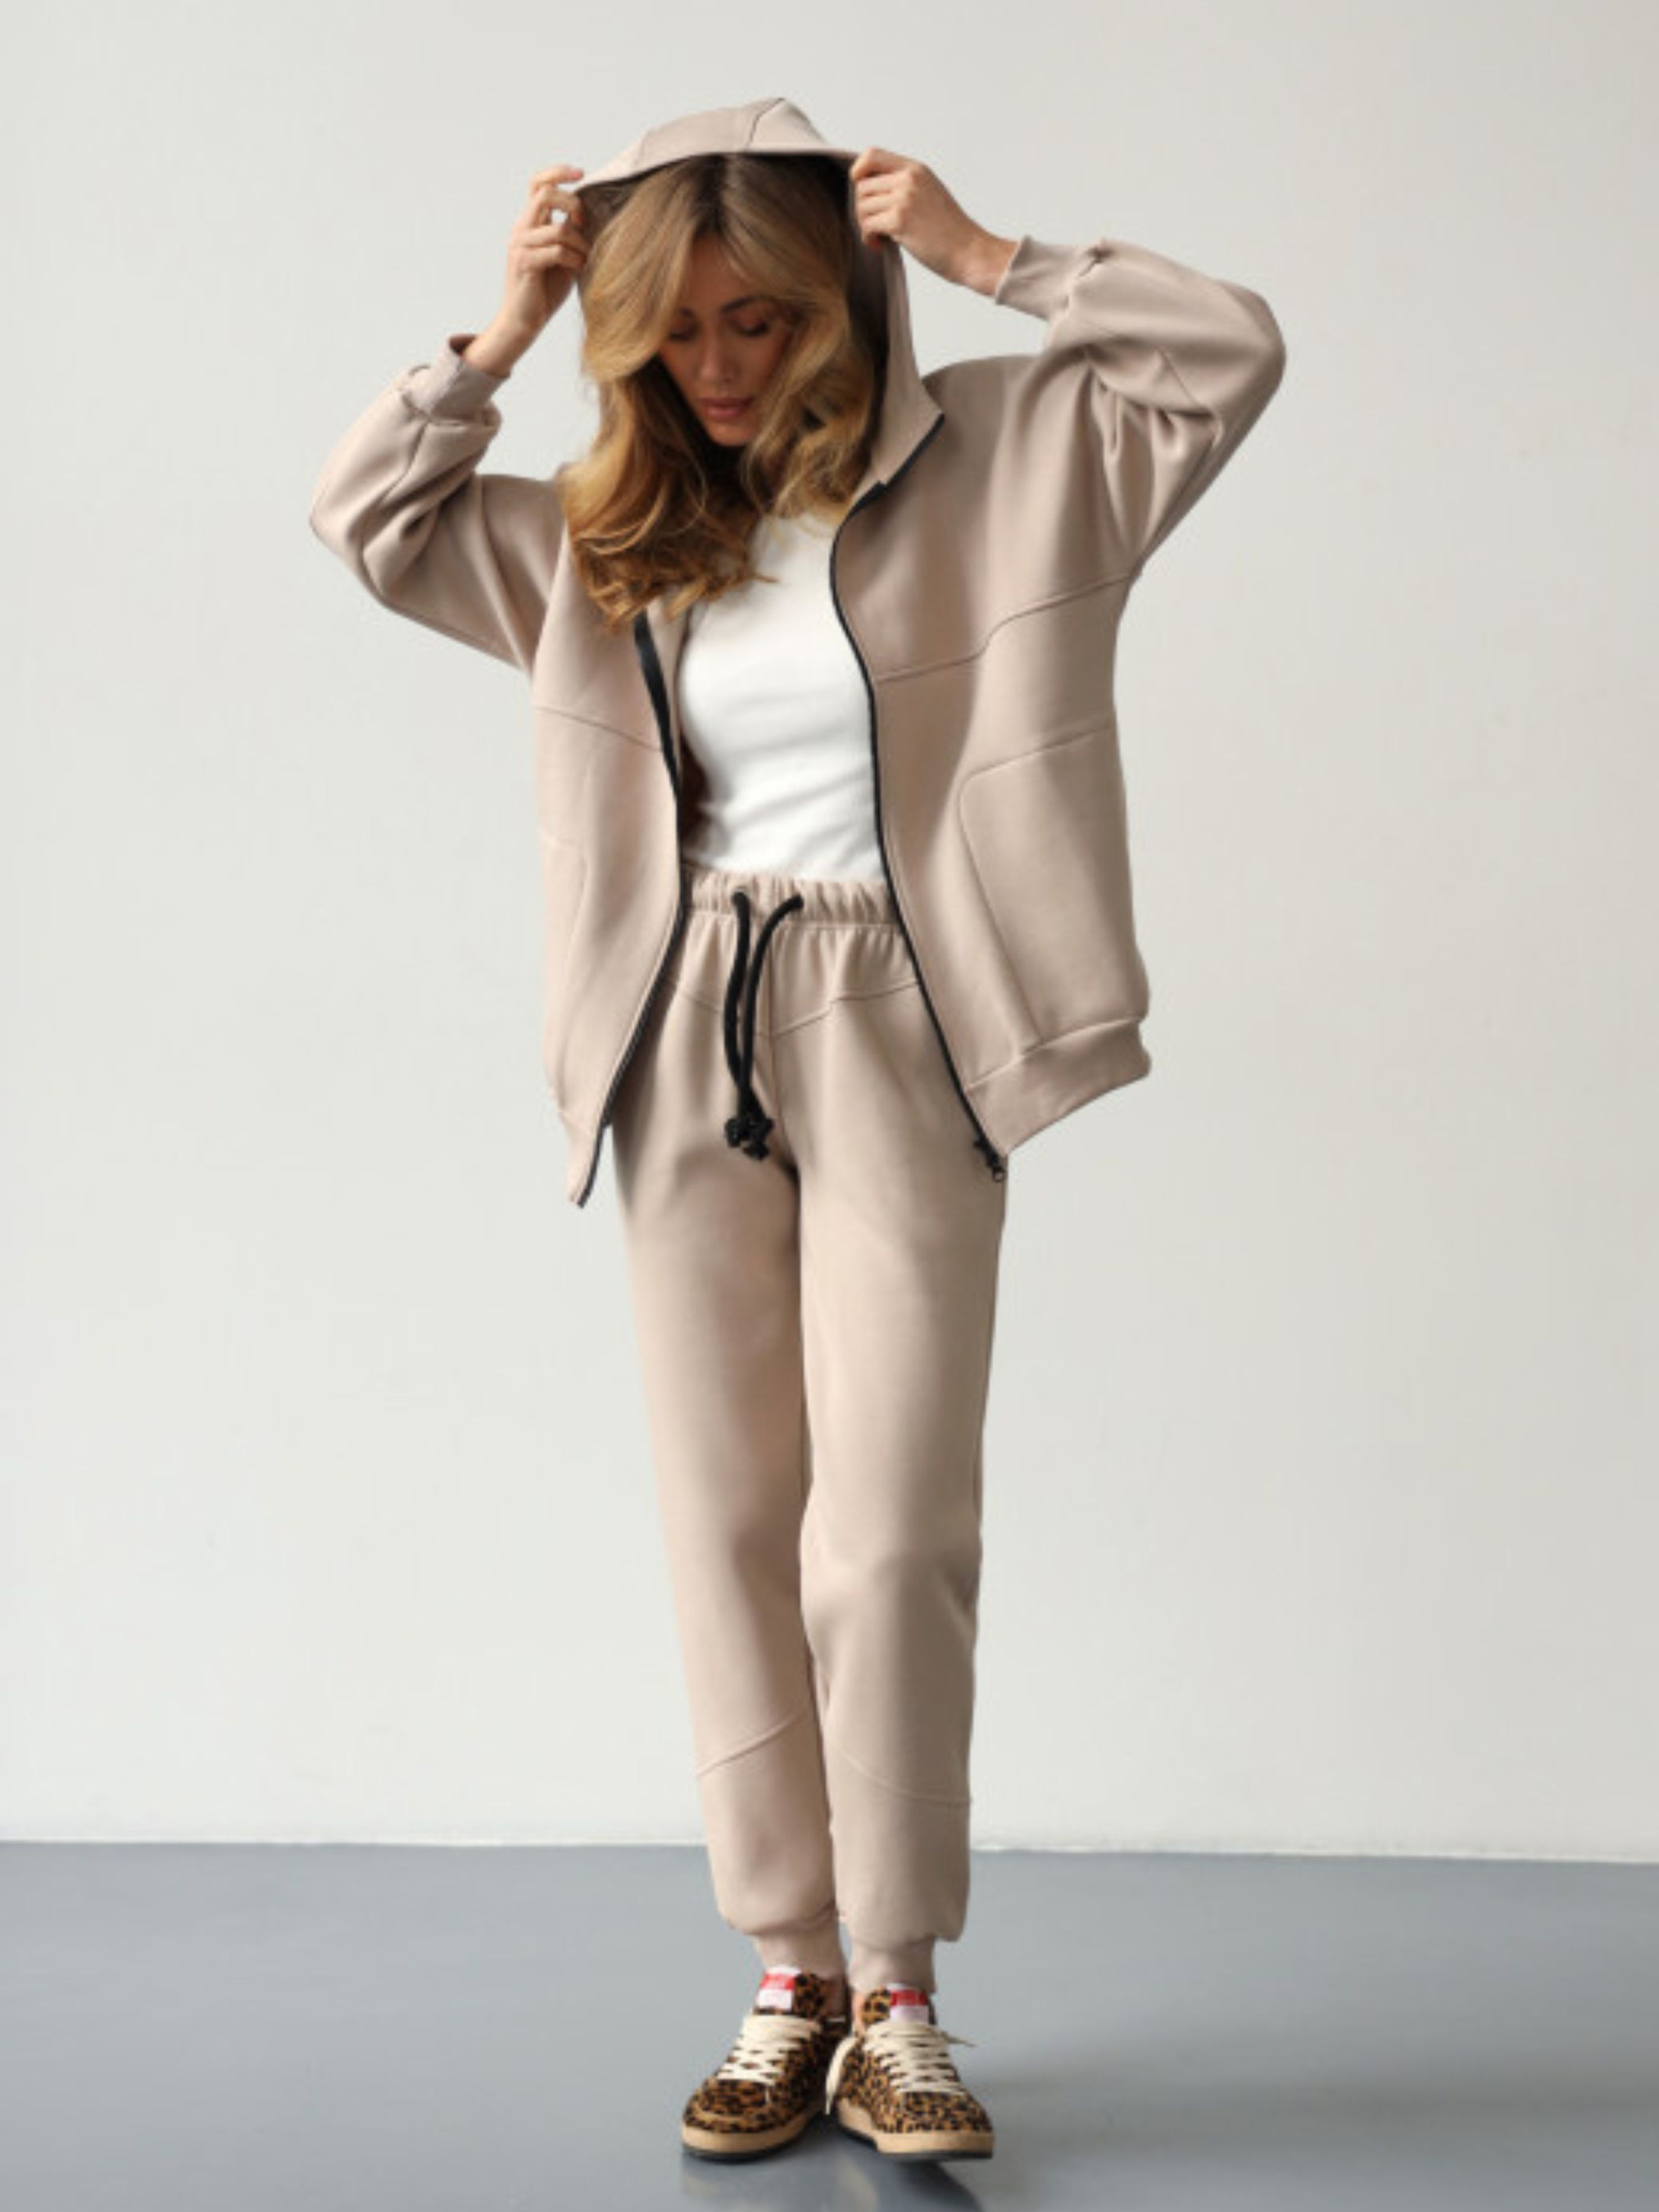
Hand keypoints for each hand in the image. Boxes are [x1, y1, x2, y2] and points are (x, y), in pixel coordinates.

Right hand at [497, 163, 591, 344]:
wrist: (524, 321)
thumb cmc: (546, 290)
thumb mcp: (565, 254)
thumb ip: (572, 233)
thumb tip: (595, 214)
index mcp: (530, 221)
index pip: (538, 182)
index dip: (559, 172)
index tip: (582, 173)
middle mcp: (522, 227)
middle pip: (545, 192)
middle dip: (573, 203)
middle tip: (585, 224)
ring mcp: (520, 244)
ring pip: (558, 228)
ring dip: (581, 244)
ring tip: (586, 259)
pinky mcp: (524, 263)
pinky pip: (557, 251)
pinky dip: (575, 259)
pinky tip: (579, 269)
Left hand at [846, 147, 1015, 293]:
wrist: (969, 250)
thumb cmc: (950, 230)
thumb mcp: (930, 193)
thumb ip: (905, 186)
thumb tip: (870, 191)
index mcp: (916, 169)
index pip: (872, 155)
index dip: (858, 171)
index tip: (860, 189)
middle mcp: (909, 178)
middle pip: (862, 186)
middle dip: (862, 209)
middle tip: (873, 225)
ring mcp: (904, 198)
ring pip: (862, 206)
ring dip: (864, 225)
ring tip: (878, 236)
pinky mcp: (900, 220)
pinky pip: (867, 224)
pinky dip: (868, 238)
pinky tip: (879, 245)